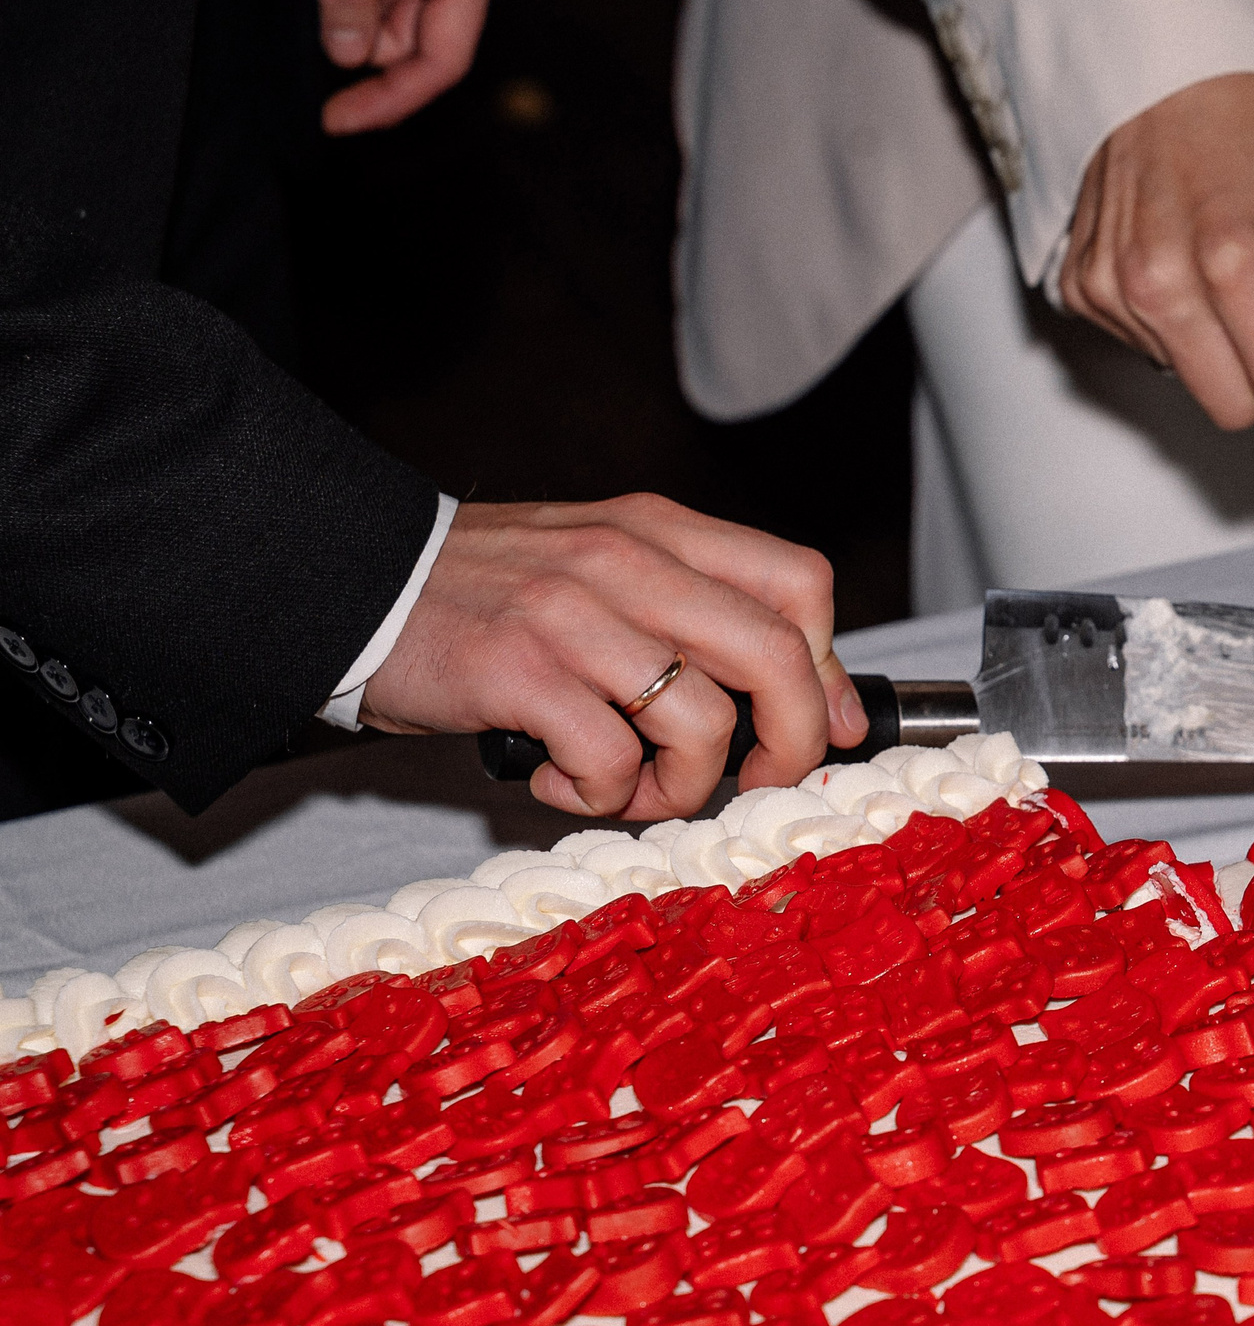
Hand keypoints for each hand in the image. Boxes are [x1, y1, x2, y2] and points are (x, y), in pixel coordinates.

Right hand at [360, 496, 867, 819]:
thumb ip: (696, 616)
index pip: (798, 584)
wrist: (351, 581)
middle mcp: (628, 561)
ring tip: (628, 787)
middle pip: (775, 656)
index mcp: (660, 531)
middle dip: (792, 743)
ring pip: (702, 722)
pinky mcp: (519, 671)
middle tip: (757, 783)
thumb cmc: (486, 593)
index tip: (829, 729)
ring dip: (682, 786)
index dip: (830, 669)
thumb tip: (809, 700)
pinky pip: (611, 759)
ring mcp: (574, 614)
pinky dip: (600, 795)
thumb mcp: (605, 574)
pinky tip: (557, 781)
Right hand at [1061, 72, 1253, 567]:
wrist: (1151, 64)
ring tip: (1207, 253)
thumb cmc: (1248, 130)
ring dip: (1208, 338)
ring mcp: (1110, 291)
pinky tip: (1163, 254)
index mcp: (1240, 261)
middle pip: (1235, 409)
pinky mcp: (1075, 290)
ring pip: (1185, 380)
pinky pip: (1141, 348)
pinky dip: (1163, 319)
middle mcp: (1164, 283)